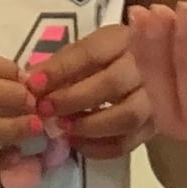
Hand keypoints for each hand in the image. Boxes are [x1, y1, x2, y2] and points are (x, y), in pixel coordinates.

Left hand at [28, 25, 151, 159]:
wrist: (149, 73)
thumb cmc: (108, 58)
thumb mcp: (87, 49)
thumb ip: (62, 64)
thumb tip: (31, 83)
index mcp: (123, 40)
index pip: (92, 53)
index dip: (61, 69)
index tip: (34, 84)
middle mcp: (146, 67)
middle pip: (113, 84)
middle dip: (74, 99)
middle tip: (45, 109)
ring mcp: (155, 99)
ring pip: (127, 116)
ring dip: (90, 125)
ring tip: (63, 128)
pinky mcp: (153, 127)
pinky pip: (127, 143)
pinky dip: (99, 147)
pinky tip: (77, 143)